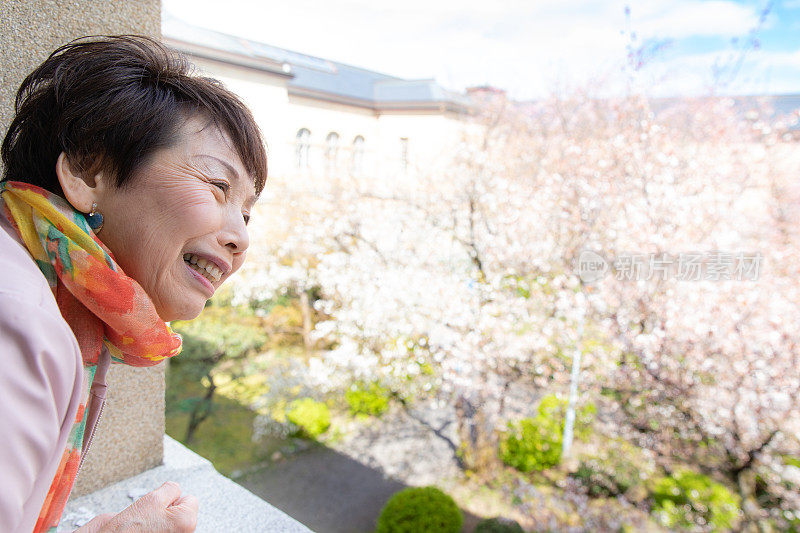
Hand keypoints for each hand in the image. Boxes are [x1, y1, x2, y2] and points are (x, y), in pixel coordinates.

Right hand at [75, 481, 197, 531]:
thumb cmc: (129, 529)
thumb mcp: (152, 499)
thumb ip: (171, 489)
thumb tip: (176, 490)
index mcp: (187, 521)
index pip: (189, 499)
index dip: (171, 499)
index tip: (158, 507)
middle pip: (180, 511)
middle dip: (166, 510)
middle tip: (148, 517)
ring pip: (170, 521)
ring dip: (158, 521)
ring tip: (143, 526)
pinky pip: (161, 529)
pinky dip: (153, 529)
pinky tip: (142, 531)